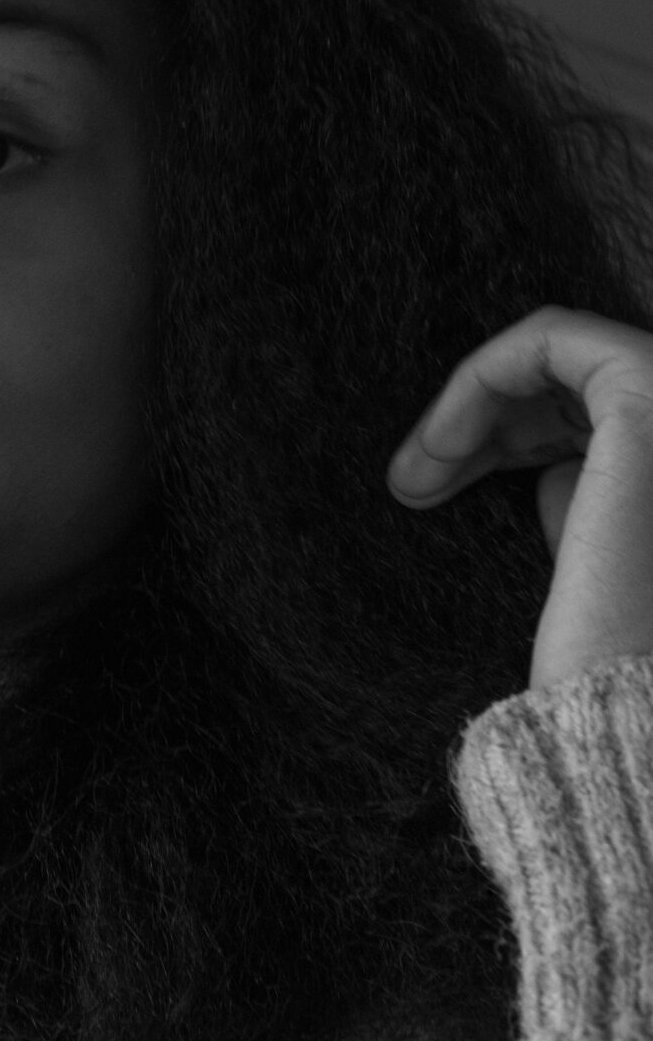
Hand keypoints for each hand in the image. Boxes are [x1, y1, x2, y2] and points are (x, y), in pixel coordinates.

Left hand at [387, 306, 652, 693]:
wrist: (614, 705)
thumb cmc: (597, 652)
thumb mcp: (589, 559)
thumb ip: (586, 500)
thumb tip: (550, 473)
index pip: (600, 414)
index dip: (511, 439)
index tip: (434, 490)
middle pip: (577, 381)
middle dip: (482, 421)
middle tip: (410, 484)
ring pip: (560, 352)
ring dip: (471, 403)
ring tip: (413, 478)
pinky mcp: (649, 392)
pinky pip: (549, 336)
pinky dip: (481, 374)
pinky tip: (439, 446)